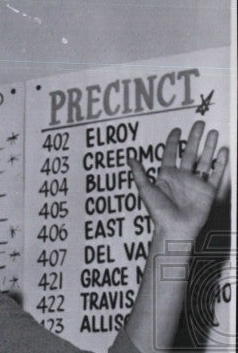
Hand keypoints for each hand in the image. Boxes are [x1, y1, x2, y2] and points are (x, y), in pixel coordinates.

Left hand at [128, 121, 228, 242]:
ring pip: (205, 160)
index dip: (173, 142)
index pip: (171, 154)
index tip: (176, 129)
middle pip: (190, 153)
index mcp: (167, 176)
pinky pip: (216, 174)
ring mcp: (196, 183)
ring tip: (213, 132)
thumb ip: (139, 174)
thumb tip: (129, 158)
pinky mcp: (208, 191)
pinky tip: (223, 150)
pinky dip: (220, 162)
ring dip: (209, 146)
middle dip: (195, 138)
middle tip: (199, 123)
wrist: (175, 228)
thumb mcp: (146, 190)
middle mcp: (182, 177)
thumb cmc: (158, 212)